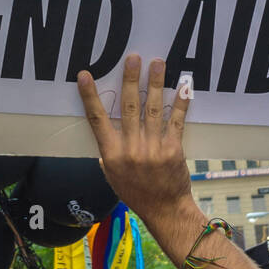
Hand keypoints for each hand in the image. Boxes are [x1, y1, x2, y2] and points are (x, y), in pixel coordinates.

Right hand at [77, 54, 196, 237]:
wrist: (164, 209)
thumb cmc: (136, 192)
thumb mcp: (112, 176)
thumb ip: (107, 153)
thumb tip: (104, 131)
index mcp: (111, 154)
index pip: (96, 119)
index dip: (90, 96)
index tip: (85, 75)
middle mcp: (130, 148)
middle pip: (128, 107)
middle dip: (130, 80)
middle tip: (132, 58)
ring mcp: (153, 148)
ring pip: (153, 108)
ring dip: (155, 83)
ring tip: (157, 62)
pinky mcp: (173, 148)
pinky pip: (176, 121)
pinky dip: (180, 103)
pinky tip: (183, 86)